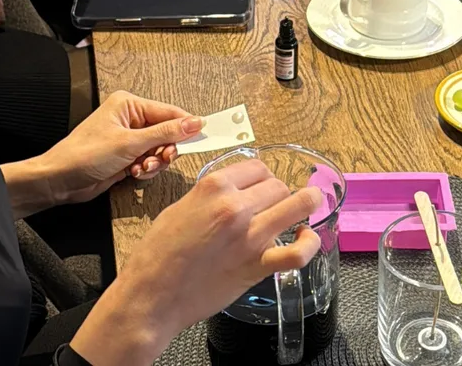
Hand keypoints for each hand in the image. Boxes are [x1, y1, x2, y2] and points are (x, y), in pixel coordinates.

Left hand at [39, 90, 203, 204]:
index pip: (169, 112)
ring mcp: (129, 138)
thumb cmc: (83, 155)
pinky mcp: (127, 156)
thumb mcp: (130, 143)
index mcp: (129, 105)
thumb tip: (194, 122)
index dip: (186, 126)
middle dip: (165, 149)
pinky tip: (134, 172)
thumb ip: (166, 133)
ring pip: (160, 149)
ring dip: (155, 161)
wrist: (59, 181)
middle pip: (168, 132)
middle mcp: (130, 119)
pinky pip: (150, 160)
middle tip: (161, 158)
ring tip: (142, 167)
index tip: (202, 136)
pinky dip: (147, 169)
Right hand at [70, 159, 323, 365]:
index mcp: (214, 186)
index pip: (258, 167)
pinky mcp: (258, 265)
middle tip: (271, 206)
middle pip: (278, 185)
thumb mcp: (180, 207)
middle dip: (277, 194)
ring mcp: (250, 236)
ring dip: (305, 205)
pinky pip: (298, 253)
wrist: (152, 294)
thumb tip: (236, 191)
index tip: (260, 188)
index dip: (262, 178)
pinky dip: (310, 243)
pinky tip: (306, 237)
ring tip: (307, 206)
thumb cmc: (159, 253)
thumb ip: (211, 195)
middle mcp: (235, 206)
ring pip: (297, 205)